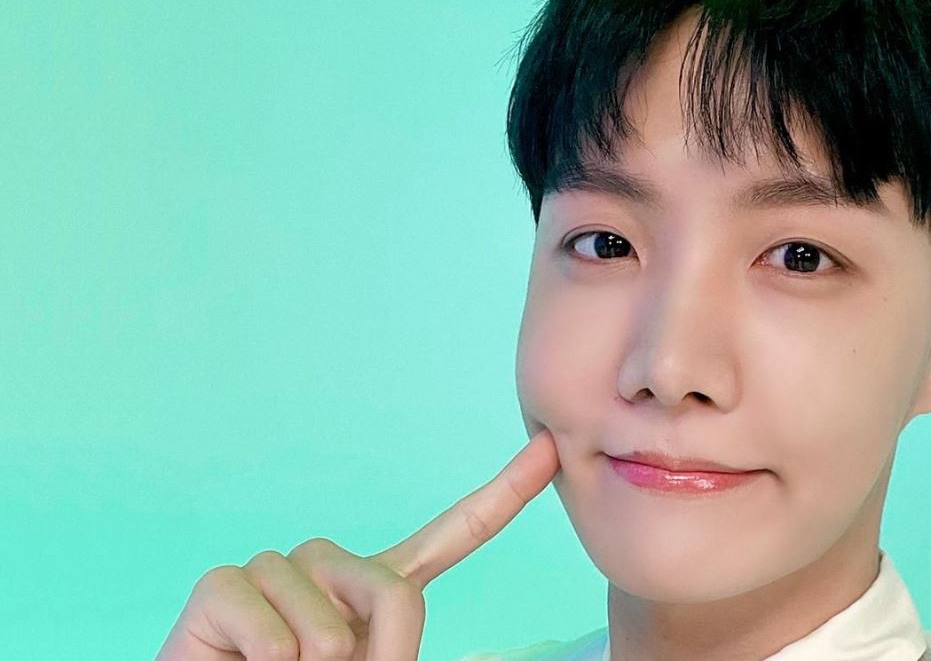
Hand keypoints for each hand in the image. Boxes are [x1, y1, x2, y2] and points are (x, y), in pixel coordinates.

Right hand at [156, 428, 560, 659]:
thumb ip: (408, 653)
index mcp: (379, 587)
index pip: (453, 535)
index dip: (503, 494)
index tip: (549, 450)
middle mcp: (330, 566)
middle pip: (393, 592)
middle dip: (375, 655)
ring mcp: (275, 569)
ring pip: (331, 628)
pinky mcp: (221, 586)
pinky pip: (275, 637)